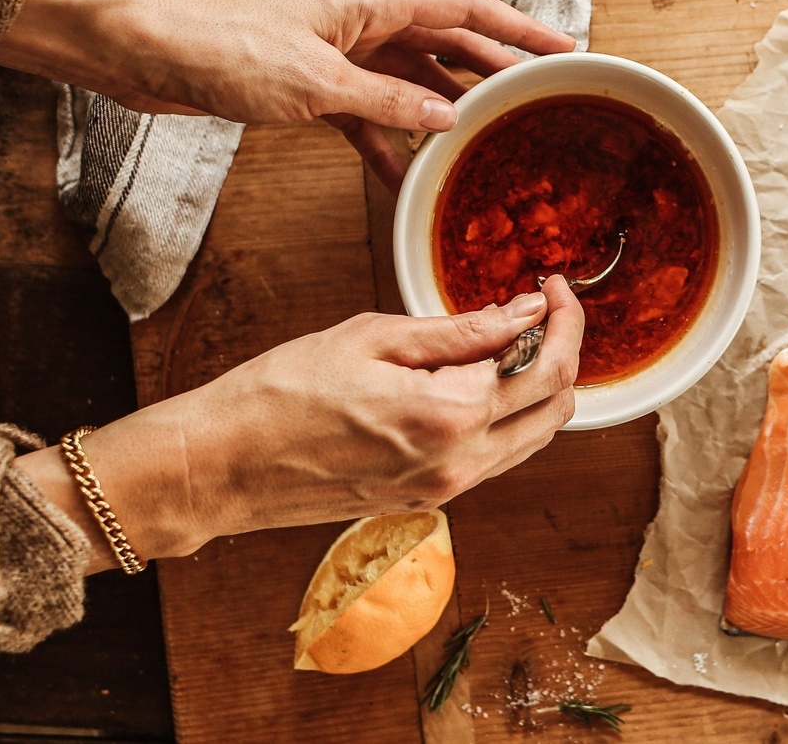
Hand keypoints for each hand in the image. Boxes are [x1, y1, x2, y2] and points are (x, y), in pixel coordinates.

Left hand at [0, 0, 575, 188]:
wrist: (149, 57)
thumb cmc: (224, 48)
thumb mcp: (319, 83)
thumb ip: (389, 103)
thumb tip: (448, 118)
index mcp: (371, 3)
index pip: (463, 9)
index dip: (516, 30)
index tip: (560, 49)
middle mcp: (362, 24)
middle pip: (445, 46)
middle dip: (492, 72)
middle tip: (537, 101)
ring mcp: (339, 56)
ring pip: (410, 85)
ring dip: (443, 115)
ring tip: (485, 146)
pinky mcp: (313, 88)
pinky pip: (370, 117)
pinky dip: (390, 145)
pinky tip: (408, 178)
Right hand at [13, 277, 582, 573]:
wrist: (223, 466)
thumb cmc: (279, 395)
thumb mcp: (373, 338)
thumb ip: (461, 329)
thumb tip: (524, 311)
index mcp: (452, 415)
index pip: (545, 364)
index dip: (561, 317)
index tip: (551, 287)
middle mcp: (461, 462)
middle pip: (556, 407)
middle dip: (564, 349)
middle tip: (546, 308)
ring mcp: (447, 489)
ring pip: (534, 439)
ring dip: (543, 388)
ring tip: (516, 339)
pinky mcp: (430, 500)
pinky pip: (498, 458)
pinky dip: (511, 418)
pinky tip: (483, 380)